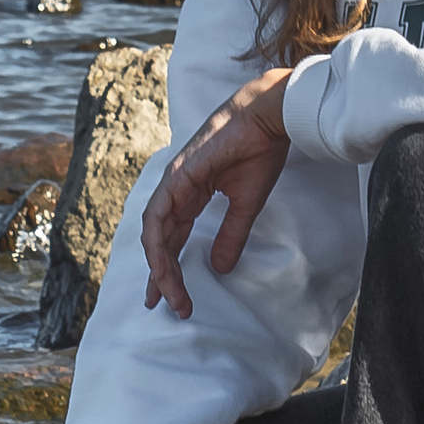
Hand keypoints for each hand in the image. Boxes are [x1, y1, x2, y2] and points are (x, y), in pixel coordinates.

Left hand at [141, 69, 292, 317]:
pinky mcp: (177, 176)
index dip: (172, 268)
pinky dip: (158, 243)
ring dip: (160, 266)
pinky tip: (162, 266)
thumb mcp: (246, 203)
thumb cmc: (259, 150)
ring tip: (168, 295)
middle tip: (161, 305)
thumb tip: (220, 268)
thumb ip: (231, 235)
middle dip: (160, 275)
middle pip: (160, 239)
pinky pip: (159, 215)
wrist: (267, 117)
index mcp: (191, 193)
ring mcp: (174, 181)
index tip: (175, 297)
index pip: (174, 237)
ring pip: (156, 232)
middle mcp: (177, 189)